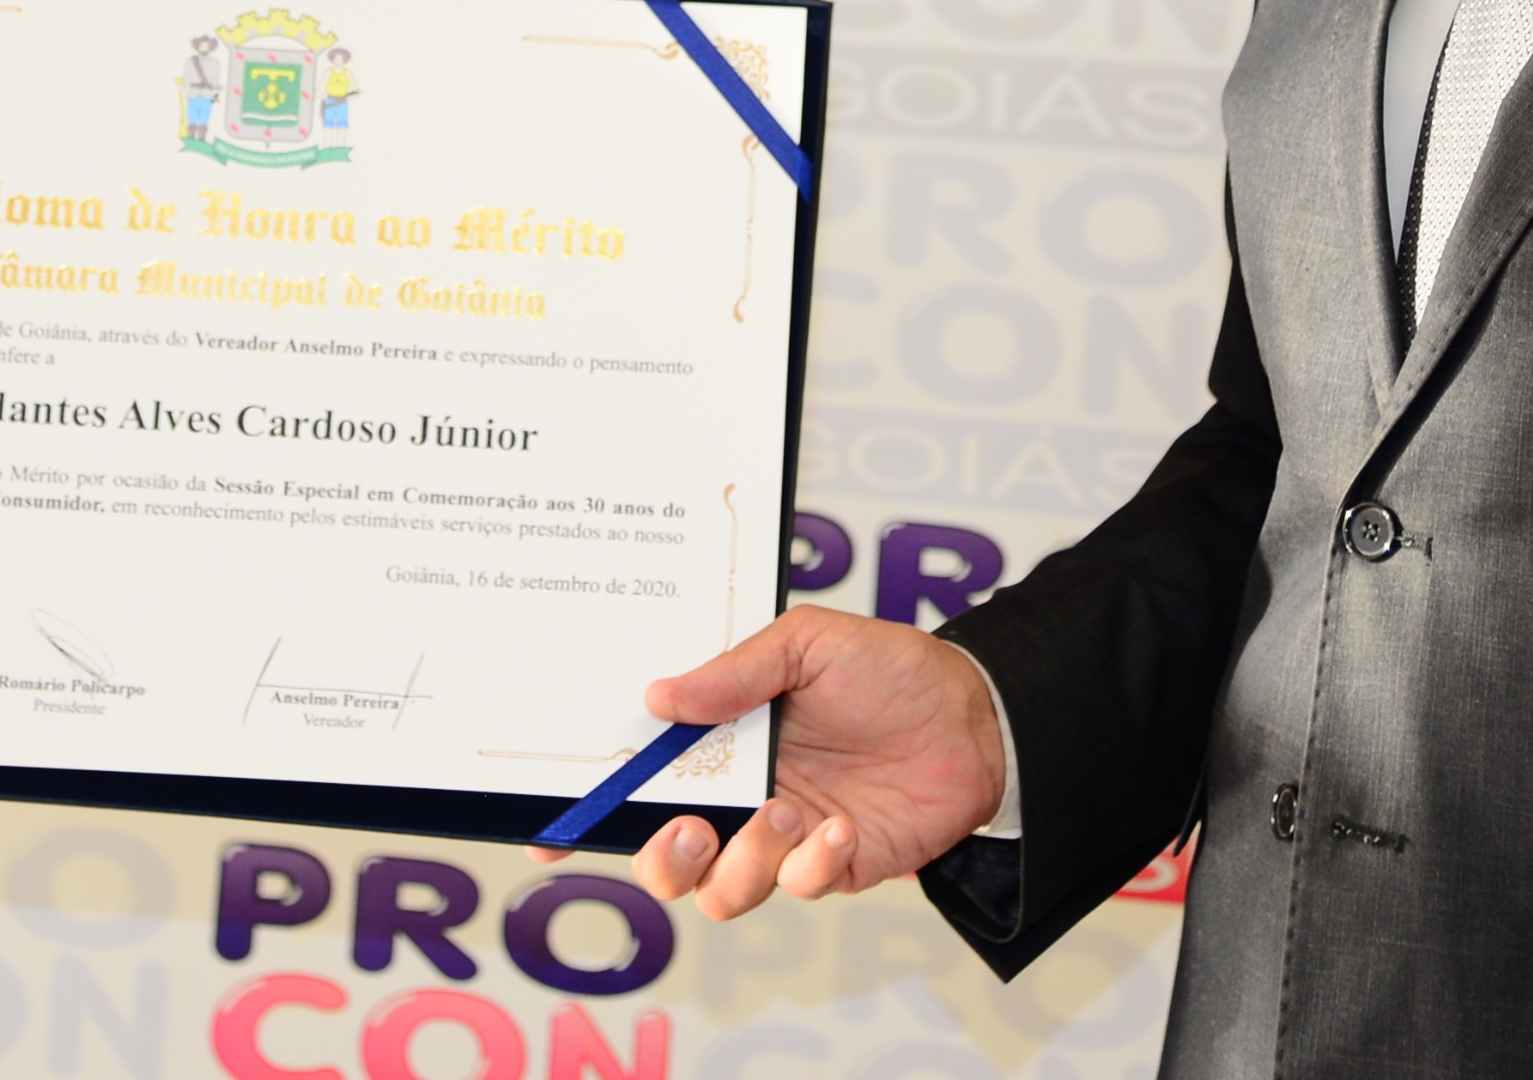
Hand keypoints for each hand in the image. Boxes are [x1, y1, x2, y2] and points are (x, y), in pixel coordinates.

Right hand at [624, 608, 1005, 919]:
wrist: (980, 716)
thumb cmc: (889, 669)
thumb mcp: (806, 643)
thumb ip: (734, 673)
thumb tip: (658, 698)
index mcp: (721, 739)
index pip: (642, 780)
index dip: (593, 811)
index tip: (552, 831)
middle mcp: (741, 794)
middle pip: (665, 858)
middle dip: (660, 859)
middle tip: (688, 828)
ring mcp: (782, 836)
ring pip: (723, 889)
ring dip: (744, 858)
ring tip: (786, 810)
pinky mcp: (831, 865)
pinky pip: (797, 887)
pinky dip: (813, 862)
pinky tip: (842, 823)